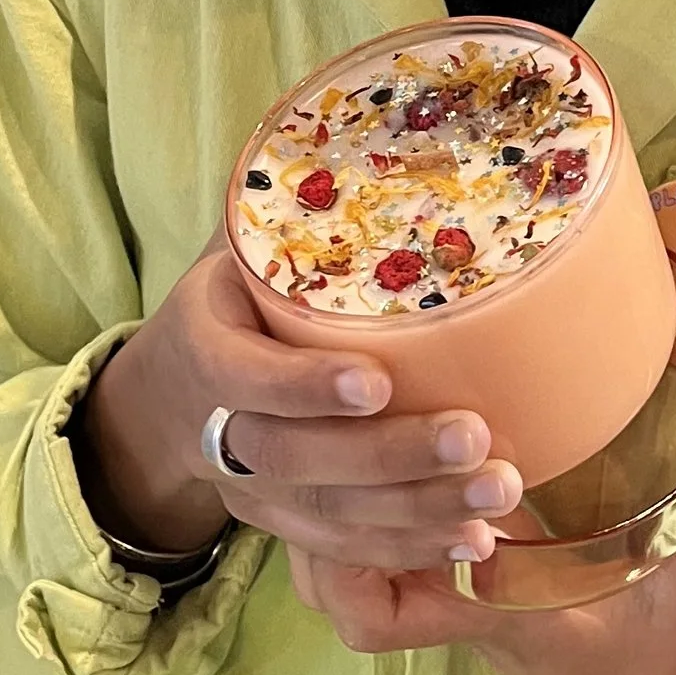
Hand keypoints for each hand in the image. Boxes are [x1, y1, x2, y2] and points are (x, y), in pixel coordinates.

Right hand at [74, 241, 526, 573]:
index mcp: (204, 343)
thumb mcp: (250, 236)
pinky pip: (346, 552)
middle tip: (478, 439)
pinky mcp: (286, 528)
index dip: (301, 384)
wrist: (175, 387)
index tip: (374, 378)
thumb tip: (377, 122)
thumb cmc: (241, 289)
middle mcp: (217, 429)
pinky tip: (477, 546)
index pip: (236, 374)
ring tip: (500, 496)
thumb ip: (301, 199)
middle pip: (293, 461)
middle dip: (389, 456)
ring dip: (417, 513)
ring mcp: (250, 491)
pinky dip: (412, 550)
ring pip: (326, 517)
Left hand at [288, 403, 675, 674]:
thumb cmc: (664, 667)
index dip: (402, 521)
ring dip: (323, 528)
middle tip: (337, 425)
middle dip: (333, 519)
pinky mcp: (444, 606)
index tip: (425, 446)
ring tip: (324, 440)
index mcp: (511, 614)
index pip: (424, 586)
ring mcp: (445, 616)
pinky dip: (343, 538)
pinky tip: (351, 470)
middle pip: (349, 595)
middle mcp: (461, 619)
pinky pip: (363, 583)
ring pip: (340, 594)